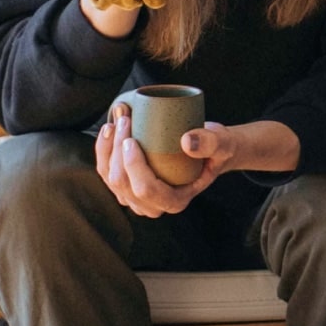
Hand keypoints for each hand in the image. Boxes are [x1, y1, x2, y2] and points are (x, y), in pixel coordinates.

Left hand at [94, 103, 232, 215]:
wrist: (209, 151)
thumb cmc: (216, 149)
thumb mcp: (222, 143)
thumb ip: (211, 143)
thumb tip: (187, 142)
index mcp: (175, 201)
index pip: (146, 190)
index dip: (133, 167)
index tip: (132, 139)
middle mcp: (153, 206)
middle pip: (123, 182)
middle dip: (117, 149)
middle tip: (125, 119)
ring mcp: (136, 199)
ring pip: (110, 178)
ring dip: (107, 148)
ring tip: (116, 121)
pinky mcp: (127, 187)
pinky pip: (106, 173)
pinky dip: (104, 151)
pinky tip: (109, 130)